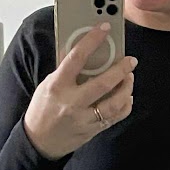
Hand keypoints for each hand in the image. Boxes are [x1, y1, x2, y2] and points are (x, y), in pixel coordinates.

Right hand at [23, 24, 136, 161]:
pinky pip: (115, 117)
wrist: (40, 141)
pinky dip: (125, 105)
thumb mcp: (48, 84)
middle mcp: (71, 103)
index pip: (76, 58)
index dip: (92, 40)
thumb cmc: (43, 109)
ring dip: (126, 88)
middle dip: (120, 70)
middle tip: (130, 60)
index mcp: (57, 86)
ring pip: (113, 103)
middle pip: (102, 84)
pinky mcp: (92, 130)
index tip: (104, 28)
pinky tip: (127, 96)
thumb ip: (66, 70)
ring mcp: (83, 119)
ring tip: (129, 77)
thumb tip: (86, 50)